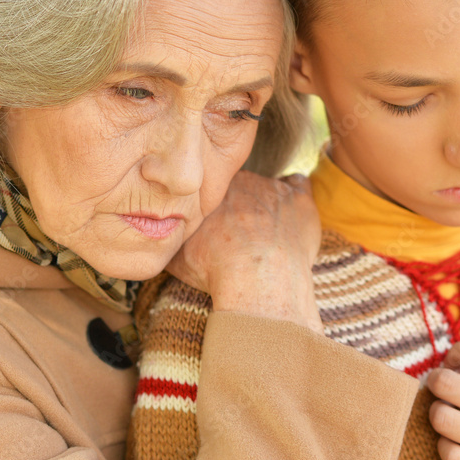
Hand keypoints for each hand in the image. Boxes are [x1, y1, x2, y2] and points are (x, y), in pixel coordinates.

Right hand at [166, 171, 322, 331]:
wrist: (256, 278)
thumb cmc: (214, 269)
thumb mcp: (176, 257)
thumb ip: (171, 242)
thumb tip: (160, 241)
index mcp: (213, 192)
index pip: (216, 193)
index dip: (219, 212)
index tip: (221, 230)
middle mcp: (242, 181)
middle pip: (242, 188)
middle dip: (242, 206)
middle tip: (243, 235)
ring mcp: (272, 187)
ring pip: (268, 187)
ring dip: (268, 204)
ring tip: (268, 234)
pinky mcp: (299, 198)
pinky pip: (298, 183)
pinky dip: (296, 195)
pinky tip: (292, 215)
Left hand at [426, 293, 459, 459]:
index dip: (458, 348)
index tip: (457, 355)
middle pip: (450, 384)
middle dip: (438, 378)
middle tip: (438, 378)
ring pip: (445, 421)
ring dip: (439, 411)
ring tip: (445, 408)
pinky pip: (453, 456)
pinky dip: (447, 445)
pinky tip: (458, 440)